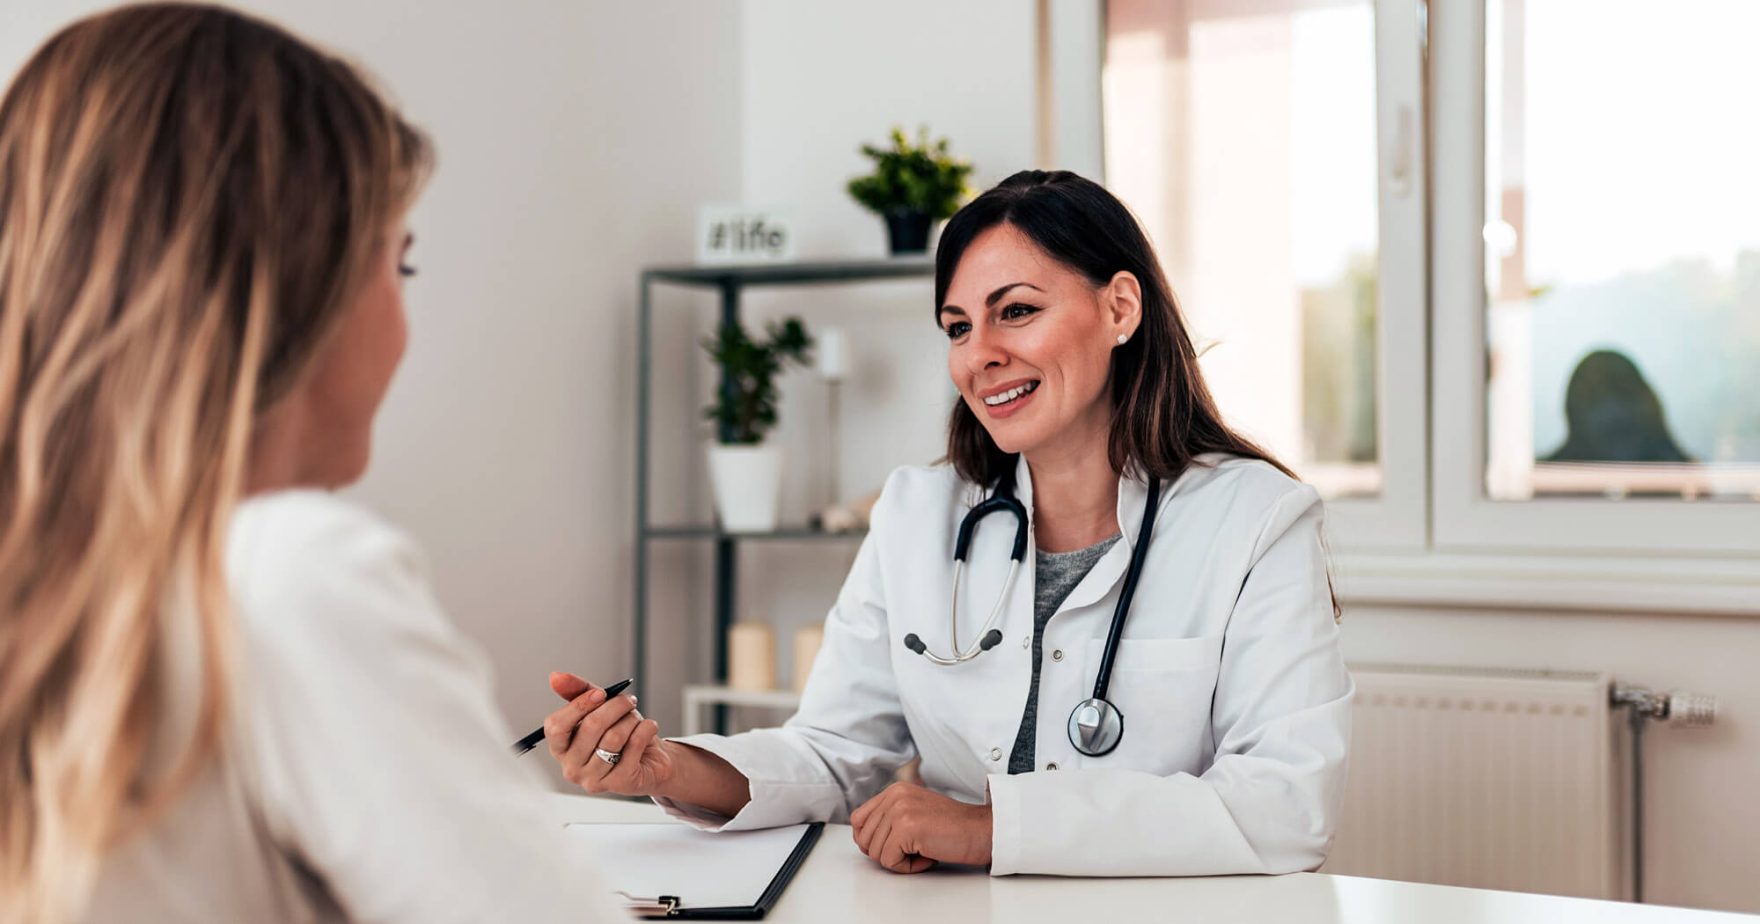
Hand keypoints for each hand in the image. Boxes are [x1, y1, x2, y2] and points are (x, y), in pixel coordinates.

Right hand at [545, 672, 674, 795]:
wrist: (650, 758)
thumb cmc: (619, 731)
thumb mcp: (598, 708)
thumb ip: (577, 691)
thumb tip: (555, 677)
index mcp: (561, 748)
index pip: (556, 726)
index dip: (580, 704)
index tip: (601, 693)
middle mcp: (572, 768)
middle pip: (590, 727)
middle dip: (615, 706)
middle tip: (628, 701)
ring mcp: (594, 779)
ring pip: (614, 736)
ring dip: (631, 719)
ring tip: (636, 719)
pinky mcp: (619, 783)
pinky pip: (634, 745)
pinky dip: (646, 729)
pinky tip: (648, 728)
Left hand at [849, 782, 992, 873]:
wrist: (981, 831)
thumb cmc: (952, 828)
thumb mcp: (914, 812)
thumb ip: (889, 818)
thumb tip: (863, 839)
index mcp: (894, 789)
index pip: (858, 819)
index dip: (869, 839)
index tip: (889, 846)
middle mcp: (894, 795)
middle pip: (864, 838)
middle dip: (885, 852)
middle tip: (912, 850)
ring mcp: (900, 810)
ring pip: (876, 852)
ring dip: (899, 861)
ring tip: (923, 850)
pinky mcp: (906, 828)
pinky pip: (890, 861)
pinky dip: (908, 867)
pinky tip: (927, 856)